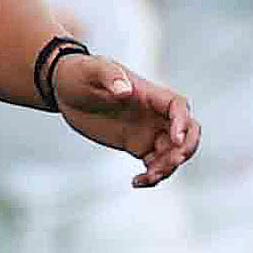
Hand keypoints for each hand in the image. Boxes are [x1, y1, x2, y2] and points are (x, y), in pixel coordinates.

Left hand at [55, 55, 199, 187]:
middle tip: (170, 163)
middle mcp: (153, 113)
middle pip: (187, 131)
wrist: (65, 89)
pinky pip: (154, 164)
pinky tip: (135, 182)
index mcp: (149, 94)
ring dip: (168, 167)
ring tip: (147, 177)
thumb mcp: (91, 70)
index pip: (178, 107)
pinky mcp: (136, 145)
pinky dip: (152, 176)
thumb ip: (110, 76)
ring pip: (172, 152)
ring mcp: (147, 131)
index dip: (183, 123)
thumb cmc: (80, 73)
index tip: (175, 140)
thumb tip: (125, 89)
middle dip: (185, 149)